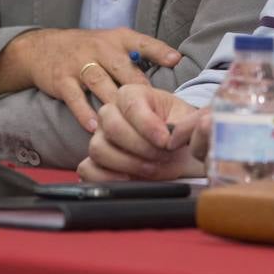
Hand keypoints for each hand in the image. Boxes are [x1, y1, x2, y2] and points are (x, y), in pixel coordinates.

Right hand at [0, 27, 181, 131]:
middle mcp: (100, 49)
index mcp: (117, 40)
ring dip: (113, 102)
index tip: (175, 59)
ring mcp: (79, 64)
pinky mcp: (62, 80)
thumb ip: (140, 55)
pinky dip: (84, 112)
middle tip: (154, 111)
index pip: (140, 42)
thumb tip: (175, 65)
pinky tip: (95, 127)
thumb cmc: (89, 49)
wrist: (44, 47)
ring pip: (99, 82)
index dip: (158, 50)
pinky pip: (74, 97)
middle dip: (139, 88)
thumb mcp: (113, 43)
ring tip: (127, 123)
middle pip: (122, 67)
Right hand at [79, 85, 203, 180]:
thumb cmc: (177, 130)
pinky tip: (129, 179)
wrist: (176, 148)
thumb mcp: (186, 120)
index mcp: (130, 95)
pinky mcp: (94, 161)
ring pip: (99, 149)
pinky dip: (106, 177)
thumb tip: (174, 137)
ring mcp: (99, 137)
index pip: (131, 106)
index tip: (166, 141)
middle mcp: (109, 113)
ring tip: (152, 168)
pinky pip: (88, 169)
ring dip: (129, 163)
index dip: (149, 126)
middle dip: (141, 147)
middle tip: (163, 156)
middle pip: (112, 128)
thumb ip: (183, 124)